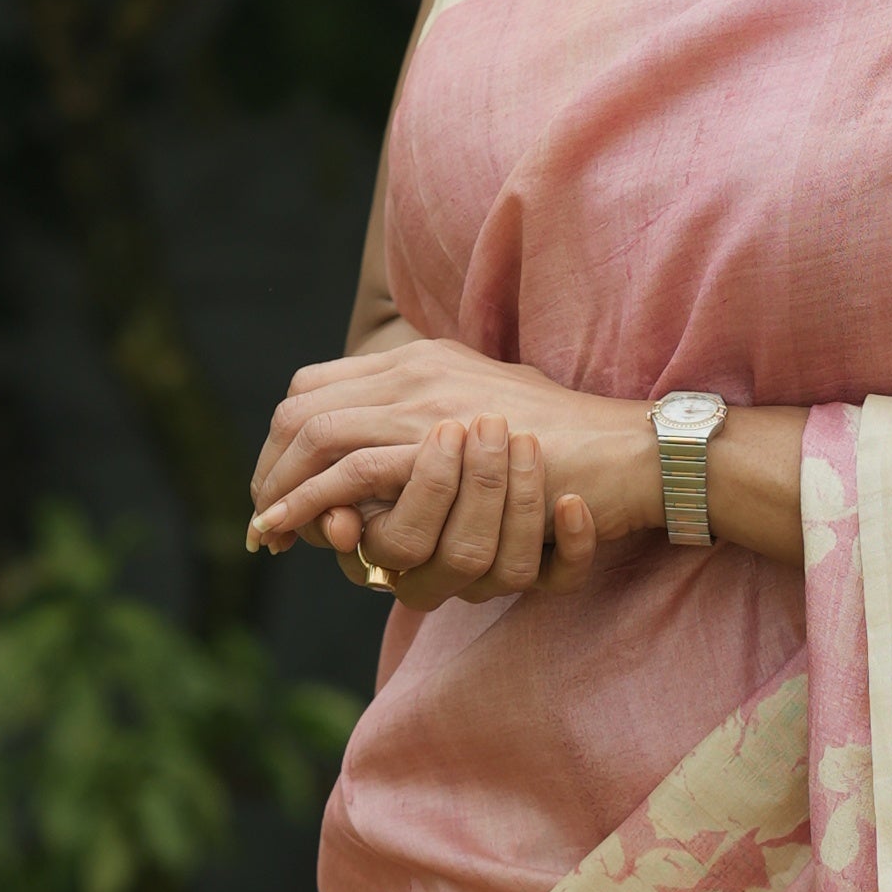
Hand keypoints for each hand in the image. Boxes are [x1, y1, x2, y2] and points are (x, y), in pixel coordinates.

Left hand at [247, 335, 653, 601]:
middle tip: (265, 517)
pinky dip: (314, 503)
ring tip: (273, 530)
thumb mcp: (493, 421)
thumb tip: (397, 472)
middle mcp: (413, 371)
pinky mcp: (438, 443)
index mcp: (420, 360)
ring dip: (284, 489)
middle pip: (302, 409)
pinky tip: (300, 531)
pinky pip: (353, 473)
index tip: (278, 484)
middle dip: (271, 467)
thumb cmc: (572, 447)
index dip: (284, 439)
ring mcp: (424, 402)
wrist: (626, 450)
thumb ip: (441, 434)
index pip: (317, 387)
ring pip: (318, 438)